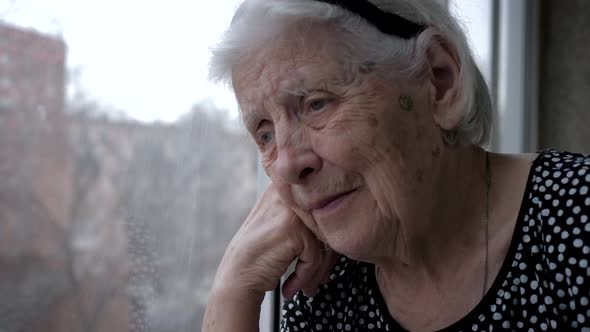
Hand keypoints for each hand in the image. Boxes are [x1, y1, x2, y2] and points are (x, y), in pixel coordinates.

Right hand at [210, 184, 336, 300]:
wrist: (236, 278)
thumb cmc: (260, 256)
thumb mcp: (282, 225)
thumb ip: (308, 219)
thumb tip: (342, 233)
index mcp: (285, 186)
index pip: (321, 209)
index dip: (324, 240)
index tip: (319, 264)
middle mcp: (287, 192)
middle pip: (324, 224)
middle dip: (325, 258)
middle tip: (319, 279)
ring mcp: (289, 209)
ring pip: (323, 241)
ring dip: (317, 270)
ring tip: (307, 286)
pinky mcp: (293, 229)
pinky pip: (315, 255)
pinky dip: (305, 276)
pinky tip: (290, 288)